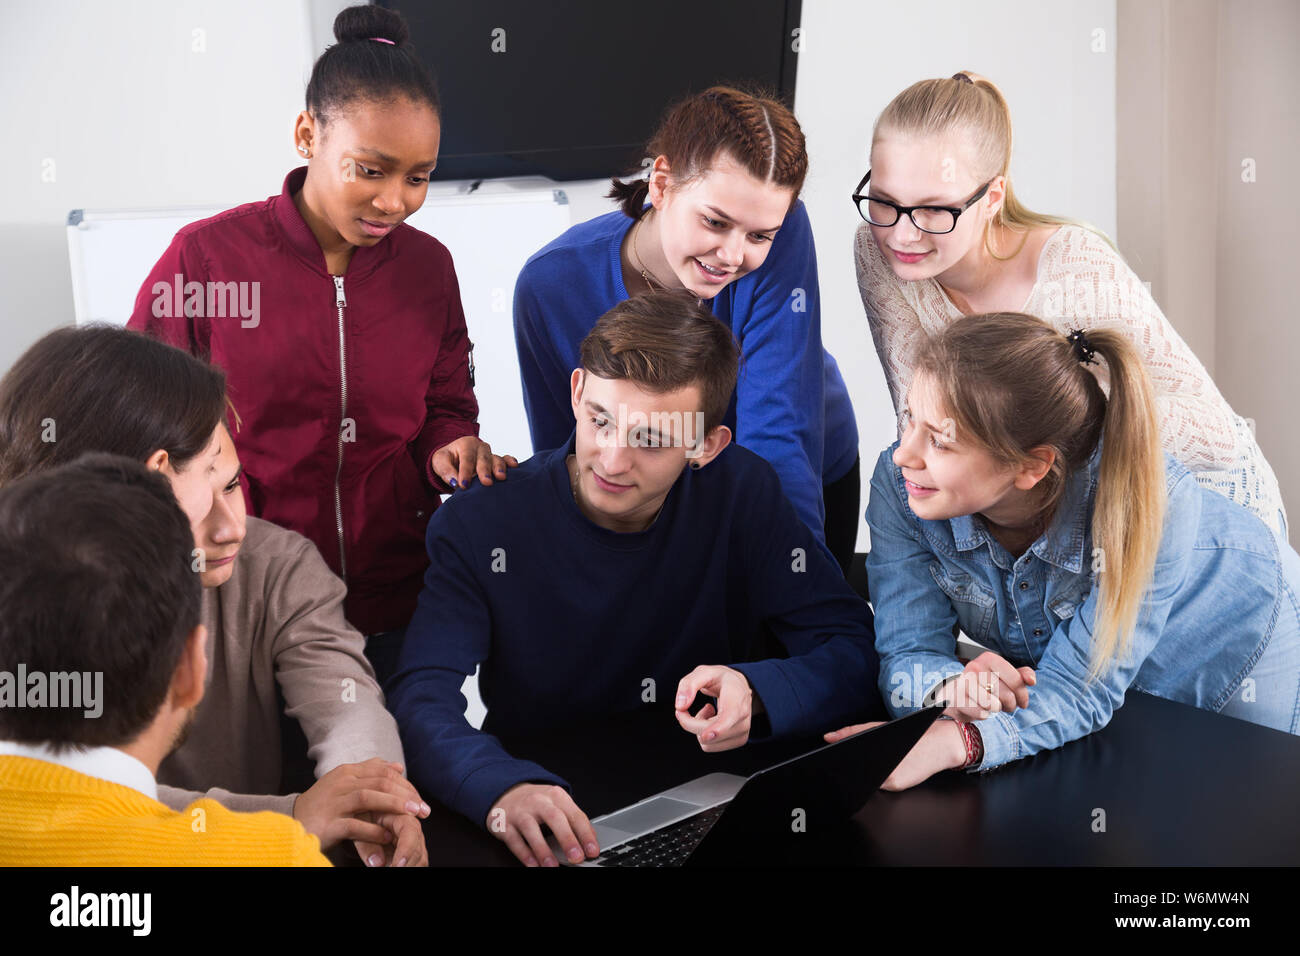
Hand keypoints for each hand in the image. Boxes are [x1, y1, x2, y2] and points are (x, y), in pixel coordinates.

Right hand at [291, 758, 430, 858]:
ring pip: (368, 798)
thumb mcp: (344, 783)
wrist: (290, 822)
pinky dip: (373, 831)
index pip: (382, 772)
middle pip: (379, 782)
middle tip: (424, 809)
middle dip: (405, 795)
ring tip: (413, 816)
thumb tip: (397, 766)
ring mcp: (333, 803)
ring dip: (394, 806)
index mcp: (346, 772)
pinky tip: (387, 836)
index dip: (405, 784)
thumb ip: (369, 772)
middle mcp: (340, 783)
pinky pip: (354, 825)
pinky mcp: (328, 824)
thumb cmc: (323, 804)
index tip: (421, 799)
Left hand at [431, 436, 517, 490]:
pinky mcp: (496, 461)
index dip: (465, 472)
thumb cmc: (447, 460)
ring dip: (499, 468)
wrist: (454, 459)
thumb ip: (446, 470)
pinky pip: (505, 459)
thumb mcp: (439, 462)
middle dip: (484, 471)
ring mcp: (490, 454)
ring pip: (496, 459)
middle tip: (486, 482)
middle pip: (483, 458)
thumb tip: (455, 482)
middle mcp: (480, 447)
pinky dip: (510, 462)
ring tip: (500, 477)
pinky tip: (514, 466)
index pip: (467, 458)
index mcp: (465, 444)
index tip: (463, 485)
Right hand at [487, 783, 599, 866]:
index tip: (593, 850)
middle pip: (555, 818)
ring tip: (552, 866)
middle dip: (567, 839)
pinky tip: (533, 864)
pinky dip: (524, 854)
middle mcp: (538, 801)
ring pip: (531, 829)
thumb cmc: (537, 802)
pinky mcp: (504, 824)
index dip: (585, 834)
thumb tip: (589, 841)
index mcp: (556, 796)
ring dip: (543, 850)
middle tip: (576, 857)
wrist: (506, 793)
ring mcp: (520, 812)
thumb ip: (571, 819)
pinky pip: (514, 840)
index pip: (575, 814)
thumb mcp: (556, 803)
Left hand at [674, 664, 754, 751]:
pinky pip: (711, 746)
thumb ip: (689, 685)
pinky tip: (712, 720)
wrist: (740, 687)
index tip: (706, 735)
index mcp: (736, 696)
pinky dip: (705, 735)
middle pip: (709, 733)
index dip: (717, 729)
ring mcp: (743, 730)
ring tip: (707, 711)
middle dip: (689, 722)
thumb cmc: (721, 679)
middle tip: (683, 708)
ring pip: (708, 742)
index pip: (729, 716)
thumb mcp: (703, 672)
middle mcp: (743, 715)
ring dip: (698, 728)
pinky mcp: (739, 740)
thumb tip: (680, 706)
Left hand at [823, 719, 966, 790]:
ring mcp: (892, 779)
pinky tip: (875, 770)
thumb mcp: (882, 726)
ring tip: (855, 764)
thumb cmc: (915, 732)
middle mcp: (886, 765)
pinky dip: (874, 778)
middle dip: (848, 764)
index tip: (828, 755)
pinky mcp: (897, 786)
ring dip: (860, 772)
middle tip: (838, 761)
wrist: (944, 744)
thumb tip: (828, 736)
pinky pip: (878, 785)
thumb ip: (854, 731)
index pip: (851, 752)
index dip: (838, 755)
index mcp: (881, 743)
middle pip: (857, 768)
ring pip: (866, 778)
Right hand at [939, 652, 1035, 721]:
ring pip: (994, 705)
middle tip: (1006, 705)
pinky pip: (980, 713)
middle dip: (1011, 705)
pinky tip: (981, 710)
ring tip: (994, 706)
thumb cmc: (984, 685)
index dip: (1023, 694)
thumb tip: (1031, 680)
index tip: (1022, 701)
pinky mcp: (957, 697)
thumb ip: (1022, 675)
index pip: (1016, 680)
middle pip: (1007, 695)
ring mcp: (964, 682)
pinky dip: (984, 715)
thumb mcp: (1005, 677)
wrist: (958, 694)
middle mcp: (975, 667)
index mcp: (989, 658)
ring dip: (997, 709)